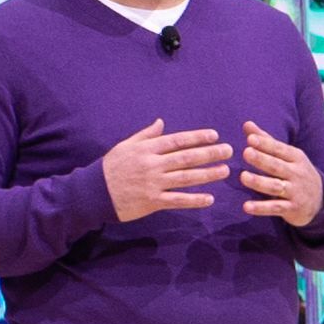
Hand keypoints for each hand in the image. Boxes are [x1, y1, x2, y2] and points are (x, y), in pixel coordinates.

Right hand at [101, 119, 230, 221]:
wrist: (94, 192)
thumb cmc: (111, 167)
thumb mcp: (125, 146)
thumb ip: (145, 135)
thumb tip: (161, 122)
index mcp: (146, 149)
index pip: (177, 140)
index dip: (197, 137)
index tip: (214, 135)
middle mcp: (152, 165)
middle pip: (186, 158)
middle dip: (209, 153)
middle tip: (228, 150)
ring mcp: (153, 184)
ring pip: (186, 178)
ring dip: (207, 174)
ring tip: (225, 170)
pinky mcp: (153, 201)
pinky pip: (177, 200)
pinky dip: (194, 200)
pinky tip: (209, 199)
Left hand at [239, 125, 323, 230]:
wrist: (320, 201)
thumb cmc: (296, 172)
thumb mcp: (287, 156)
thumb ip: (266, 141)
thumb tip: (246, 124)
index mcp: (295, 157)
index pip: (279, 149)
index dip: (265, 144)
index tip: (250, 139)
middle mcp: (297, 173)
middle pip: (277, 166)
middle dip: (262, 160)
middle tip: (246, 153)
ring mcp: (295, 192)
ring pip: (275, 186)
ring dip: (259, 182)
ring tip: (243, 177)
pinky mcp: (292, 209)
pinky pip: (275, 207)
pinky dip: (261, 208)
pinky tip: (246, 207)